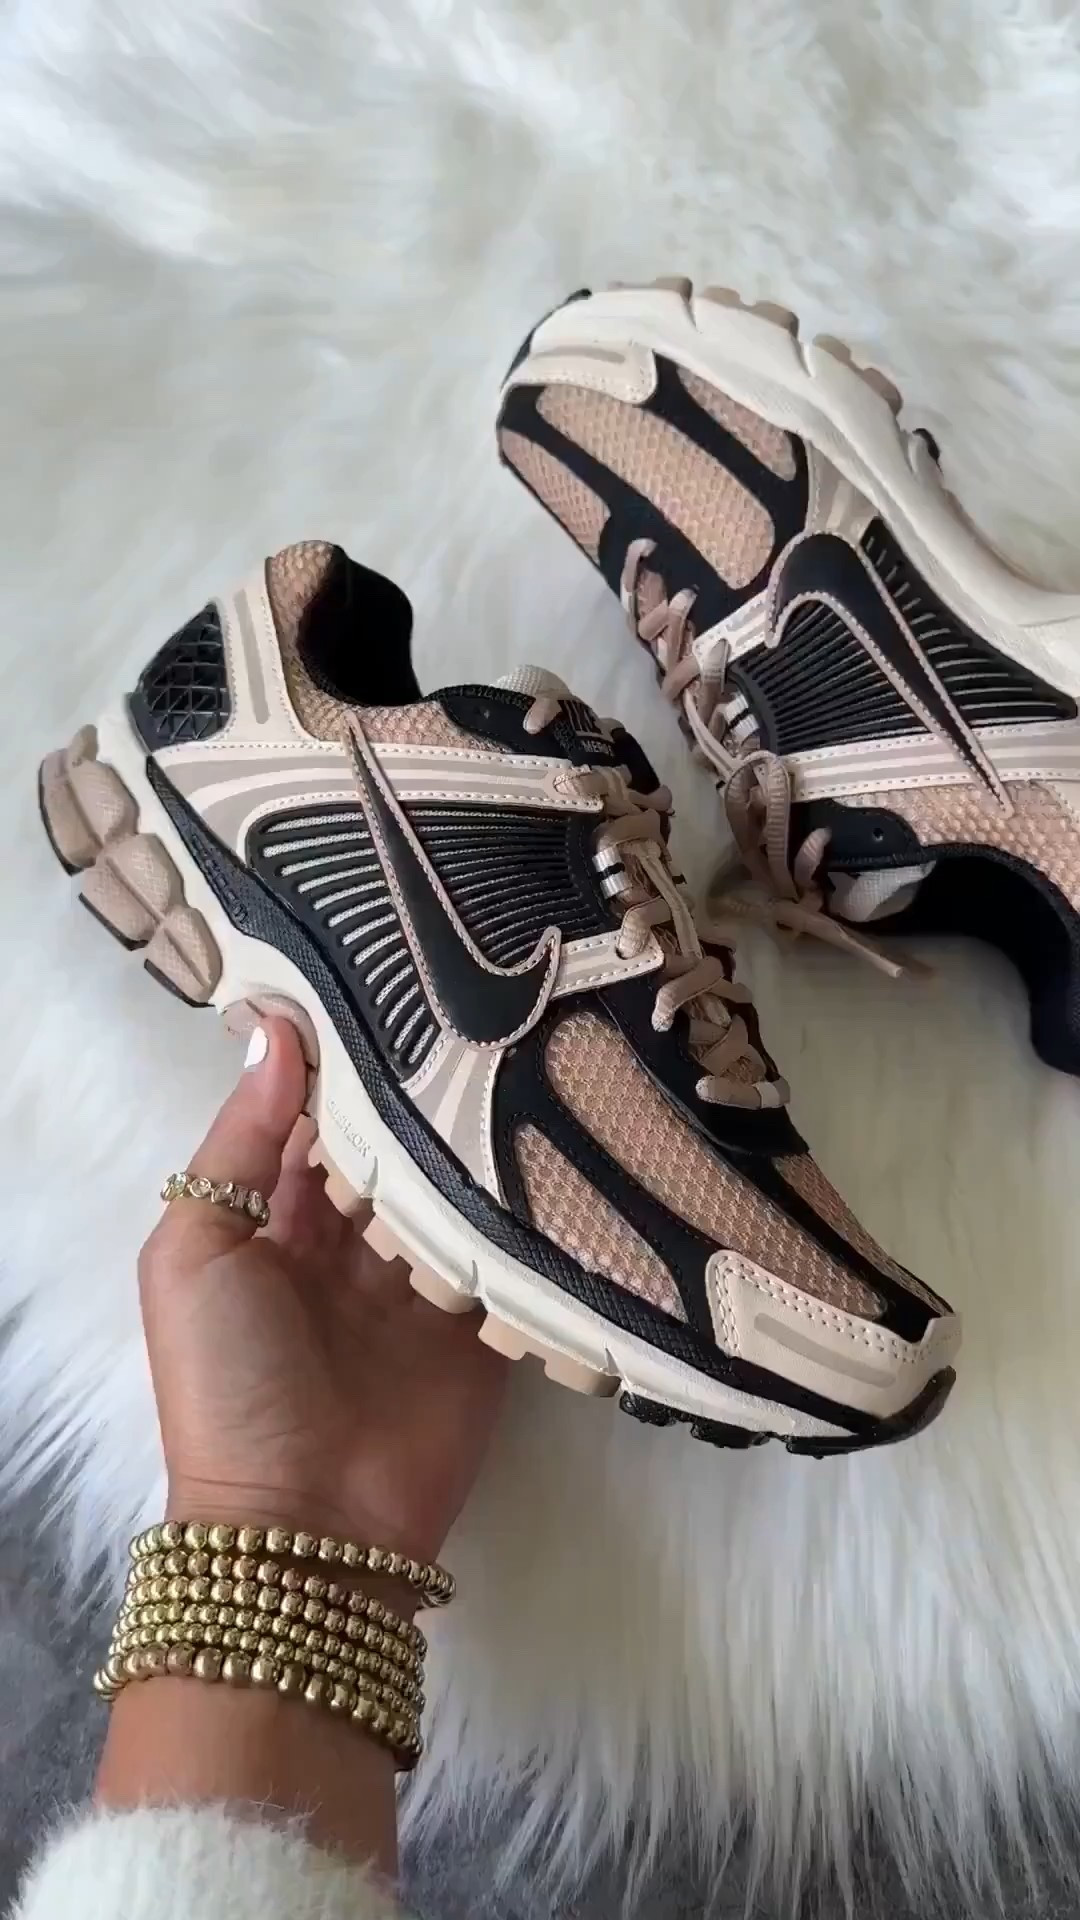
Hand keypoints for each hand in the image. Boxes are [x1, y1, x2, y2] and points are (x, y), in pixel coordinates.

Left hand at [138, 1016, 508, 1568]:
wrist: (308, 1524)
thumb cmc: (229, 1380)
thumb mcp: (195, 1253)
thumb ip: (238, 1145)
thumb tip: (276, 1030)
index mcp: (276, 1217)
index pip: (316, 1115)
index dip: (345, 1053)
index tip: (393, 973)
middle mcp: (353, 1238)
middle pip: (396, 1144)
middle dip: (428, 1085)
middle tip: (484, 996)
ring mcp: (424, 1279)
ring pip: (459, 1185)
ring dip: (485, 1134)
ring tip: (535, 1042)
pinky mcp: (486, 1321)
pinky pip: (514, 1250)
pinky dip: (534, 1207)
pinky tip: (574, 1134)